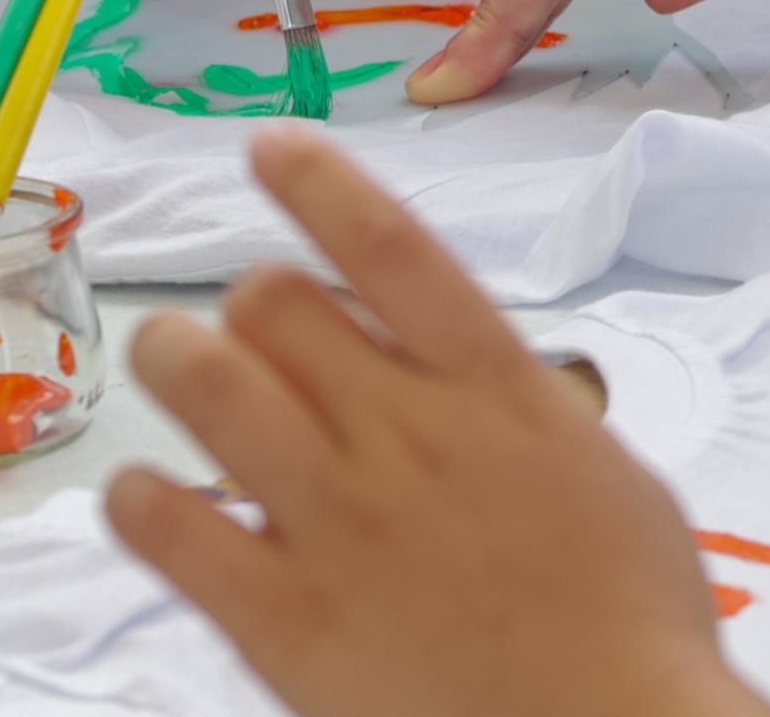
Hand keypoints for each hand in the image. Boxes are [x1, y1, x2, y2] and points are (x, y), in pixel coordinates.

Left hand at [106, 128, 769, 716]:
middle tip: (252, 334)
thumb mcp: (600, 472)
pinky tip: (149, 498)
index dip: (318, 180)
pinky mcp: (283, 621)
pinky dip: (138, 497)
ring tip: (176, 367)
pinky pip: (166, 526)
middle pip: (273, 303)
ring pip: (206, 382)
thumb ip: (514, 403)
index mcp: (499, 392)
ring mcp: (339, 526)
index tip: (272, 149)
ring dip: (175, 358)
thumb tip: (446, 358)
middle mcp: (408, 438)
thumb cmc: (632, 622)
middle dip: (250, 303)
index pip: (390, 246)